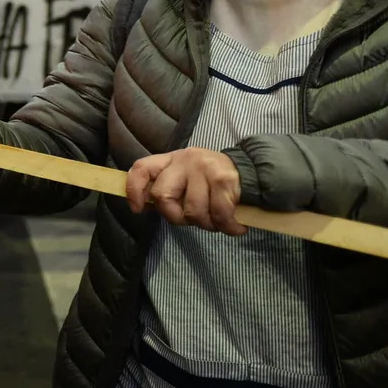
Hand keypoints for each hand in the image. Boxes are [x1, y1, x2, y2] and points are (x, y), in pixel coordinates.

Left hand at [125, 148, 246, 235]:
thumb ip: (169, 189)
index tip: (137, 209)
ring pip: (192, 211)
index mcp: (171, 160)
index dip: (134, 189)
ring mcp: (204, 168)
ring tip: (217, 221)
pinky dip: (228, 228)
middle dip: (176, 217)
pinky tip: (235, 227)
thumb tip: (145, 206)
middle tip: (191, 220)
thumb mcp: (187, 179)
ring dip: (207, 225)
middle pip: (162, 196)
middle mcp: (185, 160)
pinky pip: (218, 215)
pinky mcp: (223, 180)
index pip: (142, 168)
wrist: (254, 172)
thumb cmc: (213, 182)